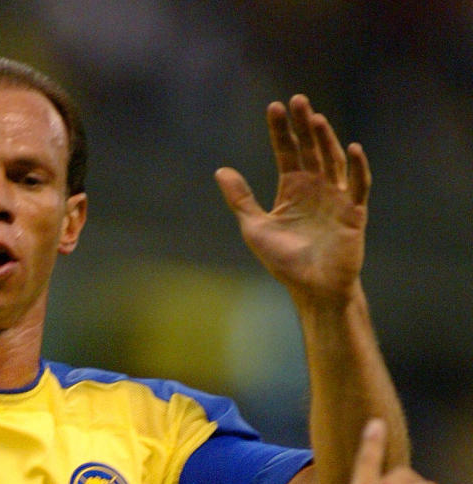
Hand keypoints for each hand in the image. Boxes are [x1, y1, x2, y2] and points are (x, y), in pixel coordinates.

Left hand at [215, 95, 369, 302]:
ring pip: (332, 160)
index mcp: (293, 188)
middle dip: (304, 125)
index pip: (287, 152)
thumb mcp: (256, 228)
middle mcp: (316, 187)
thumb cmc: (285, 261)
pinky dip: (357, 168)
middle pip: (310, 149)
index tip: (274, 107)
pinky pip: (357, 185)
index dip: (281, 131)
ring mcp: (336, 196)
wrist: (312, 288)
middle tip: (297, 100)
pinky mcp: (353, 211)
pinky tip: (352, 149)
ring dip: (326, 140)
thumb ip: (241, 200)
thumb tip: (220, 171)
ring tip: (316, 119)